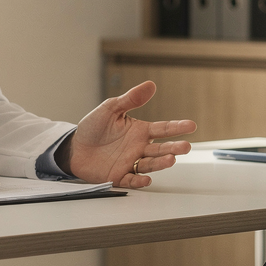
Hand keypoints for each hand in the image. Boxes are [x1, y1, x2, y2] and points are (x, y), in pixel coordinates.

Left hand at [66, 81, 195, 187]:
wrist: (74, 147)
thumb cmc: (93, 128)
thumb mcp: (111, 109)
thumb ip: (130, 99)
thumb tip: (150, 85)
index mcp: (139, 131)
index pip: (162, 129)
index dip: (177, 127)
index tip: (191, 125)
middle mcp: (138, 148)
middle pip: (160, 149)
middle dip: (174, 148)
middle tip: (186, 146)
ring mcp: (130, 163)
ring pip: (150, 164)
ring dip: (161, 163)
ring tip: (171, 159)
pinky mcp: (118, 176)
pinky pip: (131, 179)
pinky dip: (139, 180)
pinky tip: (146, 179)